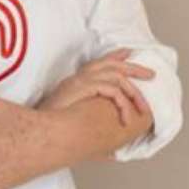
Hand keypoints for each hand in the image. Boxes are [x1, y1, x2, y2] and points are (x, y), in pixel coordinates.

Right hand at [37, 47, 155, 125]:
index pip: (99, 62)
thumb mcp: (72, 118)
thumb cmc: (52, 128)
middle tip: (151, 75)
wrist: (37, 130)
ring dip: (133, 92)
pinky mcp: (81, 89)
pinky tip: (127, 115)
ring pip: (115, 77)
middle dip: (134, 69)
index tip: (130, 52)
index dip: (116, 56)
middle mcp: (78, 77)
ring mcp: (79, 82)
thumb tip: (106, 135)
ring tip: (144, 107)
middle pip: (111, 65)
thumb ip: (87, 117)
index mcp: (76, 81)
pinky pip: (110, 90)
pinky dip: (123, 101)